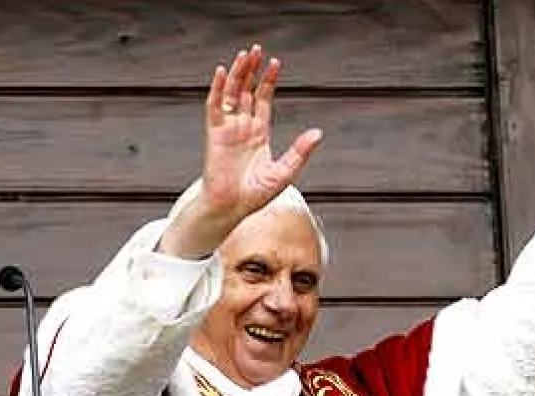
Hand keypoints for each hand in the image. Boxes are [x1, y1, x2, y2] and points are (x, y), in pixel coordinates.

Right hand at [159, 45, 323, 258]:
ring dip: (237, 74)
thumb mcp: (285, 171)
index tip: (275, 63)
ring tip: (244, 54)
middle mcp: (243, 126)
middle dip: (252, 70)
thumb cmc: (257, 194)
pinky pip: (215, 106)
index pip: (263, 100)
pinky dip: (218, 89)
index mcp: (260, 133)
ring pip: (231, 93)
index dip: (268, 81)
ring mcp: (228, 128)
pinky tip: (223, 72)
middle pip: (246, 90)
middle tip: (257, 49)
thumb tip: (319, 133)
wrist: (233, 207)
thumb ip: (300, 151)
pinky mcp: (215, 133)